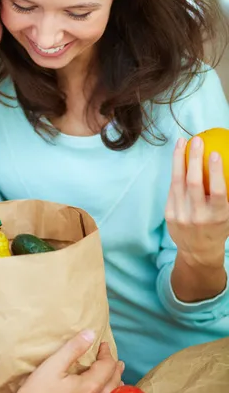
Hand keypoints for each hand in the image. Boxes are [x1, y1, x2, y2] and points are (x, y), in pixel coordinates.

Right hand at [14, 331, 123, 392]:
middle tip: (117, 362)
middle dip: (116, 370)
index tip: (103, 345)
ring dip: (115, 388)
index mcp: (90, 387)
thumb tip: (90, 334)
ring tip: (115, 381)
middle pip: (114, 384)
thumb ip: (73, 348)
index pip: (107, 366)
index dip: (106, 353)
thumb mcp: (52, 366)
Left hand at [165, 137, 228, 266]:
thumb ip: (225, 194)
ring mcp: (181, 215)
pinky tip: (177, 158)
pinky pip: (172, 189)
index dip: (216, 171)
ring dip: (179, 159)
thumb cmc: (218, 226)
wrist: (198, 251)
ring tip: (181, 142)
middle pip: (193, 183)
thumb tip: (225, 164)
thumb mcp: (227, 213)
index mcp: (218, 215)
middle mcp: (199, 215)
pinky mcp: (169, 214)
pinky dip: (175, 172)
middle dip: (194, 159)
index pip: (217, 190)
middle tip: (197, 140)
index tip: (214, 153)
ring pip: (177, 182)